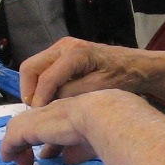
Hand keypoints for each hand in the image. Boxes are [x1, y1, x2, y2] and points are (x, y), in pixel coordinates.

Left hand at [0, 94, 105, 164]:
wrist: (100, 115)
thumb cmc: (105, 126)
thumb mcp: (90, 141)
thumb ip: (77, 149)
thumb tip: (68, 158)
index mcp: (67, 111)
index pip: (50, 123)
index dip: (46, 137)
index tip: (47, 154)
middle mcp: (51, 111)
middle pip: (31, 123)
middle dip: (26, 142)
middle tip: (28, 162)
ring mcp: (40, 117)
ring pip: (18, 128)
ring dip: (16, 146)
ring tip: (22, 164)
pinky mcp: (30, 127)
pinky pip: (12, 138)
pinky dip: (8, 148)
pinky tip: (8, 159)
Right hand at [18, 38, 141, 106]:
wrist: (136, 66)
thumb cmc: (123, 77)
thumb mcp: (98, 89)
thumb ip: (72, 94)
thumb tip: (49, 102)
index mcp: (75, 53)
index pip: (45, 78)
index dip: (39, 100)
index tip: (39, 118)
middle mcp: (63, 46)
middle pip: (30, 68)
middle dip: (29, 91)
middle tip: (37, 112)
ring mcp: (61, 48)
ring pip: (33, 68)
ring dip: (33, 88)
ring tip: (43, 107)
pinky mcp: (62, 54)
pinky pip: (42, 69)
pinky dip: (41, 84)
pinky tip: (51, 99)